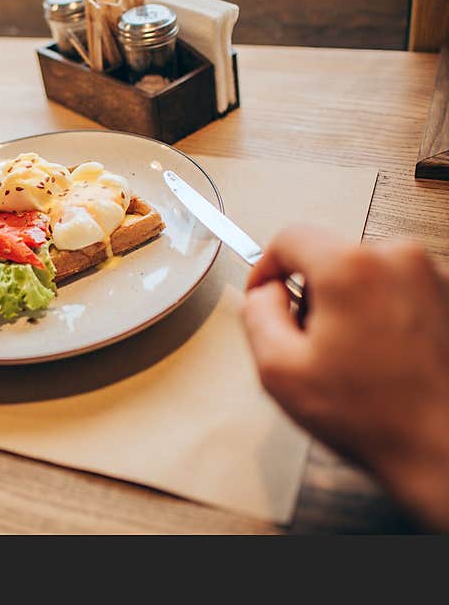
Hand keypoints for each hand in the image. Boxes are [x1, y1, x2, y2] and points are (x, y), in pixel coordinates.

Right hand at [242, 226, 448, 529]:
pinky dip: (384, 316)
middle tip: (312, 345)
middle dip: (314, 295)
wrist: (445, 449)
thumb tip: (265, 294)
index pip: (291, 237)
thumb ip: (257, 315)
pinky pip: (399, 291)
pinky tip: (385, 359)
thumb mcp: (279, 370)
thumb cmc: (375, 417)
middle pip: (331, 256)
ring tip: (355, 359)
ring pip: (366, 274)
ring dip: (350, 307)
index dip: (267, 267)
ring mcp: (434, 277)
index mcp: (351, 268)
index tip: (266, 293)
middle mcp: (399, 259)